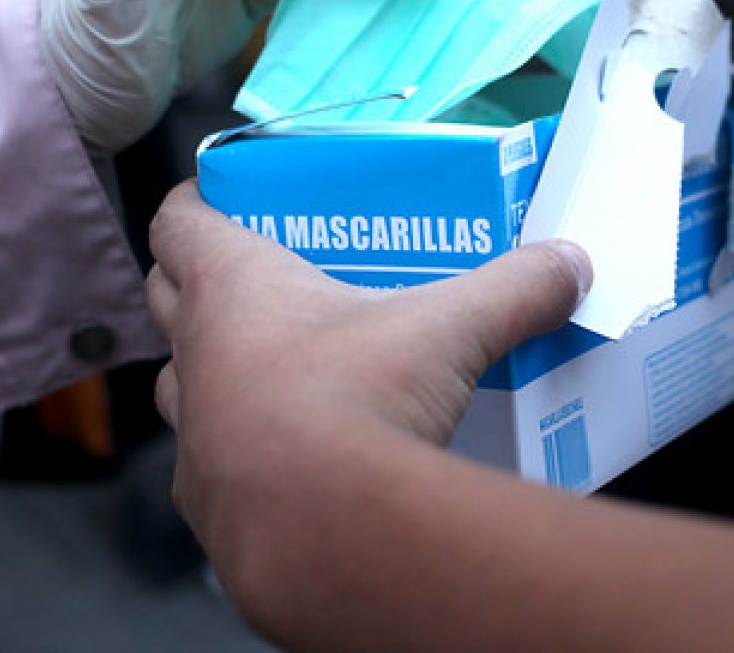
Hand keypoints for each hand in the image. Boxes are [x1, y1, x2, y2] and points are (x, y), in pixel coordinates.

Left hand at [146, 181, 589, 570]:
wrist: (327, 540)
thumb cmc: (361, 402)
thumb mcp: (448, 330)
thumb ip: (512, 288)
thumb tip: (567, 262)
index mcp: (233, 288)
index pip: (177, 221)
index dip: (195, 200)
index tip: (220, 194)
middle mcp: (194, 353)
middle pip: (167, 292)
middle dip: (202, 276)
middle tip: (264, 272)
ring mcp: (192, 431)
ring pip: (178, 375)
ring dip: (212, 361)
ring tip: (275, 360)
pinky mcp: (207, 500)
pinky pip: (206, 454)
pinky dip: (237, 441)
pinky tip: (291, 448)